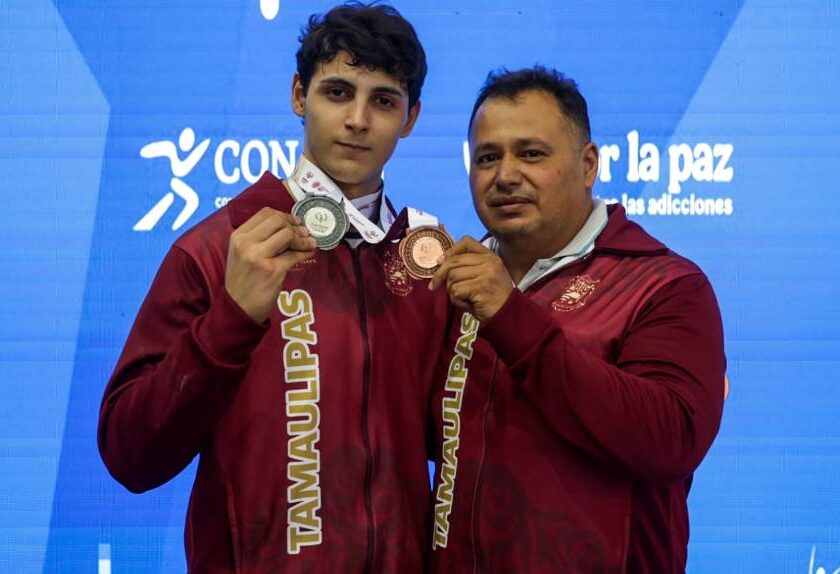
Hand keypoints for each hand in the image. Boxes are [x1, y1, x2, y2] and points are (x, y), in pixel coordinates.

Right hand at [225, 207, 315, 322]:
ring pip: (288, 235)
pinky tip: (309, 252)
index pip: (265, 213)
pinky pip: (295, 255)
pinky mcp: (272, 270)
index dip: (284, 216)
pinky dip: (306, 252)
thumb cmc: (242, 279)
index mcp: (238, 236)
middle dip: (294, 226)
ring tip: (309, 243)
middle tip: (303, 233)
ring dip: (303, 238)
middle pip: (278, 221)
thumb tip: (289, 226)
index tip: (294, 222)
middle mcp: (246, 243)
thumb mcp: (242, 253)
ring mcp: (259, 256)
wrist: (238, 307)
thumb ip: (258, 238)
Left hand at [429, 236, 513, 322]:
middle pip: (454, 261)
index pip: (466, 242)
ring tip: (463, 298)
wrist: (508, 314)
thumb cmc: (491, 297)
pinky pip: (456, 291)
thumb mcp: (483, 276)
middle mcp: (489, 261)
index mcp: (490, 256)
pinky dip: (457, 300)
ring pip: (452, 277)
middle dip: (440, 275)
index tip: (440, 262)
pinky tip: (468, 304)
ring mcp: (486, 273)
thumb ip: (467, 266)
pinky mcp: (480, 287)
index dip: (450, 250)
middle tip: (434, 286)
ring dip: (452, 291)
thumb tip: (440, 261)